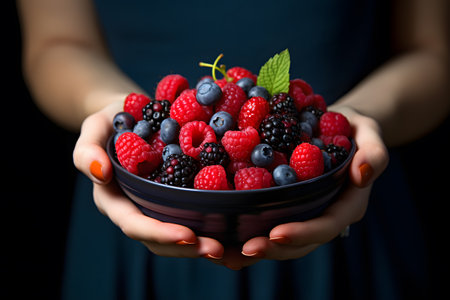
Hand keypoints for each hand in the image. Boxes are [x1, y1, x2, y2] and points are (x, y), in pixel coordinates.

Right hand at [73, 101, 223, 259]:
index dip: (160, 233)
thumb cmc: (111, 120)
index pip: (135, 224)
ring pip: (179, 233)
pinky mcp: (178, 195)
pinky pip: (193, 214)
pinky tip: (236, 227)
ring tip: (232, 248)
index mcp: (116, 199)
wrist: (133, 112)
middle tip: (219, 250)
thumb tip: (100, 172)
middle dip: (188, 248)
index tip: (188, 236)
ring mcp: (159, 204)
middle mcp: (138, 208)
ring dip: (204, 243)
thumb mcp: (94, 128)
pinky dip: (212, 225)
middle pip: (160, 239)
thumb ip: (87, 150)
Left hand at [212, 106, 388, 269]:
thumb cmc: (355, 129)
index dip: (303, 233)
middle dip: (274, 248)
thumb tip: (362, 174)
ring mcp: (305, 212)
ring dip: (256, 248)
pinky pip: (269, 222)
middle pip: (302, 242)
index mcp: (347, 203)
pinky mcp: (288, 205)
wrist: (339, 126)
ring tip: (227, 254)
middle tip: (245, 250)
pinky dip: (248, 233)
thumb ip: (374, 152)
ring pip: (282, 239)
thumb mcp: (370, 133)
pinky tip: (225, 238)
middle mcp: (325, 213)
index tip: (276, 234)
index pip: (326, 225)